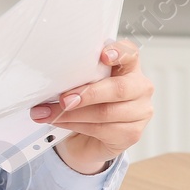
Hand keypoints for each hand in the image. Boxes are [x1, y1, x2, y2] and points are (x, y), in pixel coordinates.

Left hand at [30, 39, 153, 172]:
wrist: (86, 137)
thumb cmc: (84, 104)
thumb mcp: (79, 84)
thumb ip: (76, 76)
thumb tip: (50, 81)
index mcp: (127, 68)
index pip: (130, 53)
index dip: (119, 52)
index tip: (103, 56)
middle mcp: (139, 88)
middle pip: (119, 88)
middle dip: (87, 94)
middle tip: (64, 99)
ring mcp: (140, 112)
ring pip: (105, 112)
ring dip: (71, 114)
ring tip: (49, 113)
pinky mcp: (132, 134)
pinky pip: (101, 129)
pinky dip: (75, 125)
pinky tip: (60, 122)